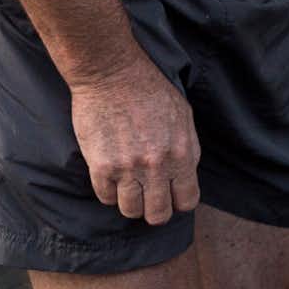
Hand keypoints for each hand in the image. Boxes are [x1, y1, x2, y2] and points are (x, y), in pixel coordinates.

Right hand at [66, 56, 201, 222]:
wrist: (112, 73)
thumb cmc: (150, 90)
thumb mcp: (183, 117)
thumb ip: (187, 149)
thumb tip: (185, 175)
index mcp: (181, 154)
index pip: (187, 201)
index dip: (179, 201)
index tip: (171, 195)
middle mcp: (157, 166)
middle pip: (158, 215)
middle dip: (155, 210)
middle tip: (148, 198)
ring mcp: (128, 168)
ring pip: (131, 211)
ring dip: (131, 203)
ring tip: (129, 187)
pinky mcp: (101, 166)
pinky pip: (106, 197)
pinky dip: (109, 192)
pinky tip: (111, 176)